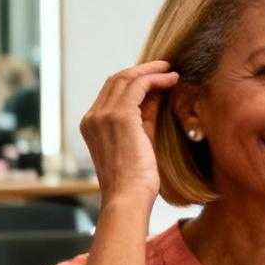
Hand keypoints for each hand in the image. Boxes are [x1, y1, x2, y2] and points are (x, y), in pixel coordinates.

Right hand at [78, 61, 178, 205]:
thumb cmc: (136, 179)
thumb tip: (157, 94)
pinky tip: (172, 80)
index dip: (135, 80)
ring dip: (151, 71)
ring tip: (172, 70)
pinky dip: (156, 79)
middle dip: (142, 70)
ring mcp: (103, 115)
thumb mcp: (141, 140)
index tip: (156, 76)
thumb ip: (146, 116)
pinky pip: (139, 86)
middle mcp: (93, 116)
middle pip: (116, 79)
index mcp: (92, 124)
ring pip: (126, 78)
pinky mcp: (119, 116)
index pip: (111, 91)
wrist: (128, 198)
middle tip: (166, 67)